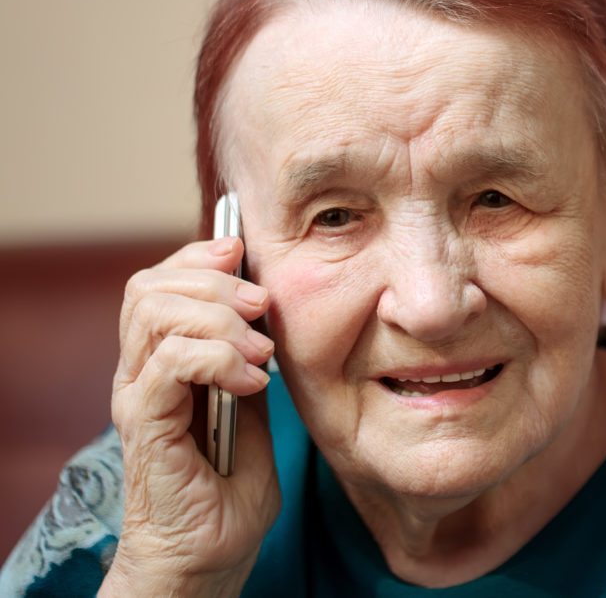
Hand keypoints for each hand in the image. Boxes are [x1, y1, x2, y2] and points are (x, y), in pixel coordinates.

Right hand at [101, 237, 280, 596]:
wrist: (211, 554)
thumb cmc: (231, 487)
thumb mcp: (251, 404)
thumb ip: (247, 357)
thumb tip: (264, 306)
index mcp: (162, 360)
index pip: (158, 281)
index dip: (199, 256)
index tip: (244, 253)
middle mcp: (140, 372)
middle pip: (149, 286)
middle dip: (214, 281)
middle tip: (261, 309)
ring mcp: (139, 397)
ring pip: (155, 314)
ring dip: (219, 320)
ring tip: (261, 354)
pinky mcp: (146, 425)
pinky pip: (168, 363)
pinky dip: (218, 359)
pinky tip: (253, 383)